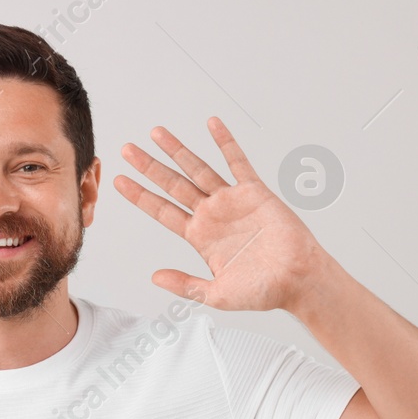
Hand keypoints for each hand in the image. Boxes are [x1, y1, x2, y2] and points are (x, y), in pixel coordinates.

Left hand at [114, 117, 329, 311]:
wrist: (298, 280)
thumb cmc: (263, 290)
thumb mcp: (216, 294)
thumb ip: (186, 284)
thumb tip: (155, 277)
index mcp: (199, 237)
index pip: (162, 212)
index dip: (140, 196)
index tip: (119, 182)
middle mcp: (211, 214)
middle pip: (172, 185)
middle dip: (149, 167)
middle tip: (127, 150)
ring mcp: (231, 201)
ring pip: (198, 169)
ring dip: (177, 150)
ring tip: (156, 133)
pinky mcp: (255, 192)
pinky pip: (237, 161)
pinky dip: (225, 142)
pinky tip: (212, 123)